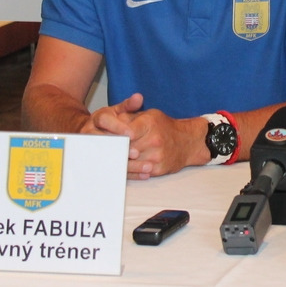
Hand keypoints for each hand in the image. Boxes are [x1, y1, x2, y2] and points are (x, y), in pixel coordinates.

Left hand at [87, 94, 204, 178]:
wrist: (187, 141)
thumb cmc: (163, 126)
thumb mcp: (148, 114)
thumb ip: (129, 116)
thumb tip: (109, 121)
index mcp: (149, 123)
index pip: (126, 131)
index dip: (114, 136)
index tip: (103, 139)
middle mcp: (154, 139)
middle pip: (125, 148)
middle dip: (113, 149)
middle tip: (99, 151)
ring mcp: (156, 155)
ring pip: (129, 162)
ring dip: (118, 161)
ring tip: (106, 160)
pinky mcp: (158, 168)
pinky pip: (137, 172)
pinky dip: (128, 171)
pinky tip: (118, 168)